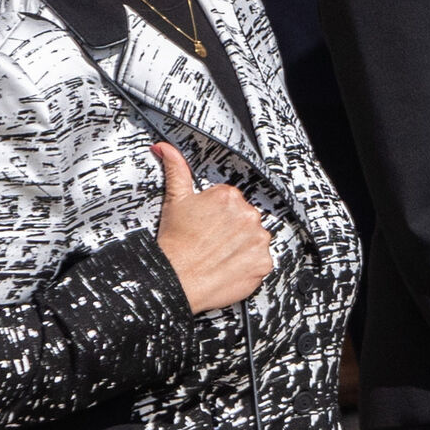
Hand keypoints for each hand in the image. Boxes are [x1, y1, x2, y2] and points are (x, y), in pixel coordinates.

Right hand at [150, 143, 271, 314]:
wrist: (173, 280)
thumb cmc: (173, 244)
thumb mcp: (174, 201)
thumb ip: (176, 170)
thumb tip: (166, 148)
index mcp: (229, 196)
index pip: (231, 201)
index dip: (217, 215)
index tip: (206, 225)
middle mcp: (248, 214)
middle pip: (245, 218)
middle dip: (231, 228)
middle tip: (210, 241)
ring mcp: (258, 238)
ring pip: (254, 238)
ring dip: (241, 245)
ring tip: (218, 254)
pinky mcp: (263, 262)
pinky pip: (261, 260)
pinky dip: (249, 265)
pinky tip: (229, 265)